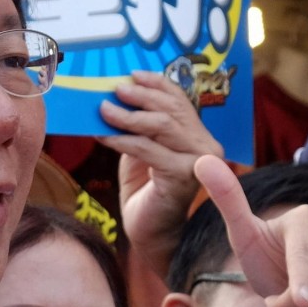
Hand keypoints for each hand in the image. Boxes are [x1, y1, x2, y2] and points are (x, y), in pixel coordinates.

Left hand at [98, 71, 223, 276]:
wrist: (152, 233)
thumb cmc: (145, 191)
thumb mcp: (141, 150)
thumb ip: (136, 126)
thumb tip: (112, 97)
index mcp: (199, 135)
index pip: (180, 100)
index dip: (157, 84)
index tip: (133, 74)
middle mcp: (206, 146)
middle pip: (171, 109)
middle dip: (141, 96)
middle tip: (115, 89)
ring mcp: (198, 162)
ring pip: (160, 126)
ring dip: (127, 115)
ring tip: (103, 109)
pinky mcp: (182, 177)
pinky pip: (146, 150)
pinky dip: (121, 139)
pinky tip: (102, 134)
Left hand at [193, 155, 307, 306]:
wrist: (292, 292)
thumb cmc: (263, 262)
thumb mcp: (242, 236)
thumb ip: (226, 200)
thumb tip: (202, 159)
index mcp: (303, 216)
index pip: (303, 254)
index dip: (300, 282)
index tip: (300, 301)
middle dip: (295, 304)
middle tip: (282, 297)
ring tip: (300, 302)